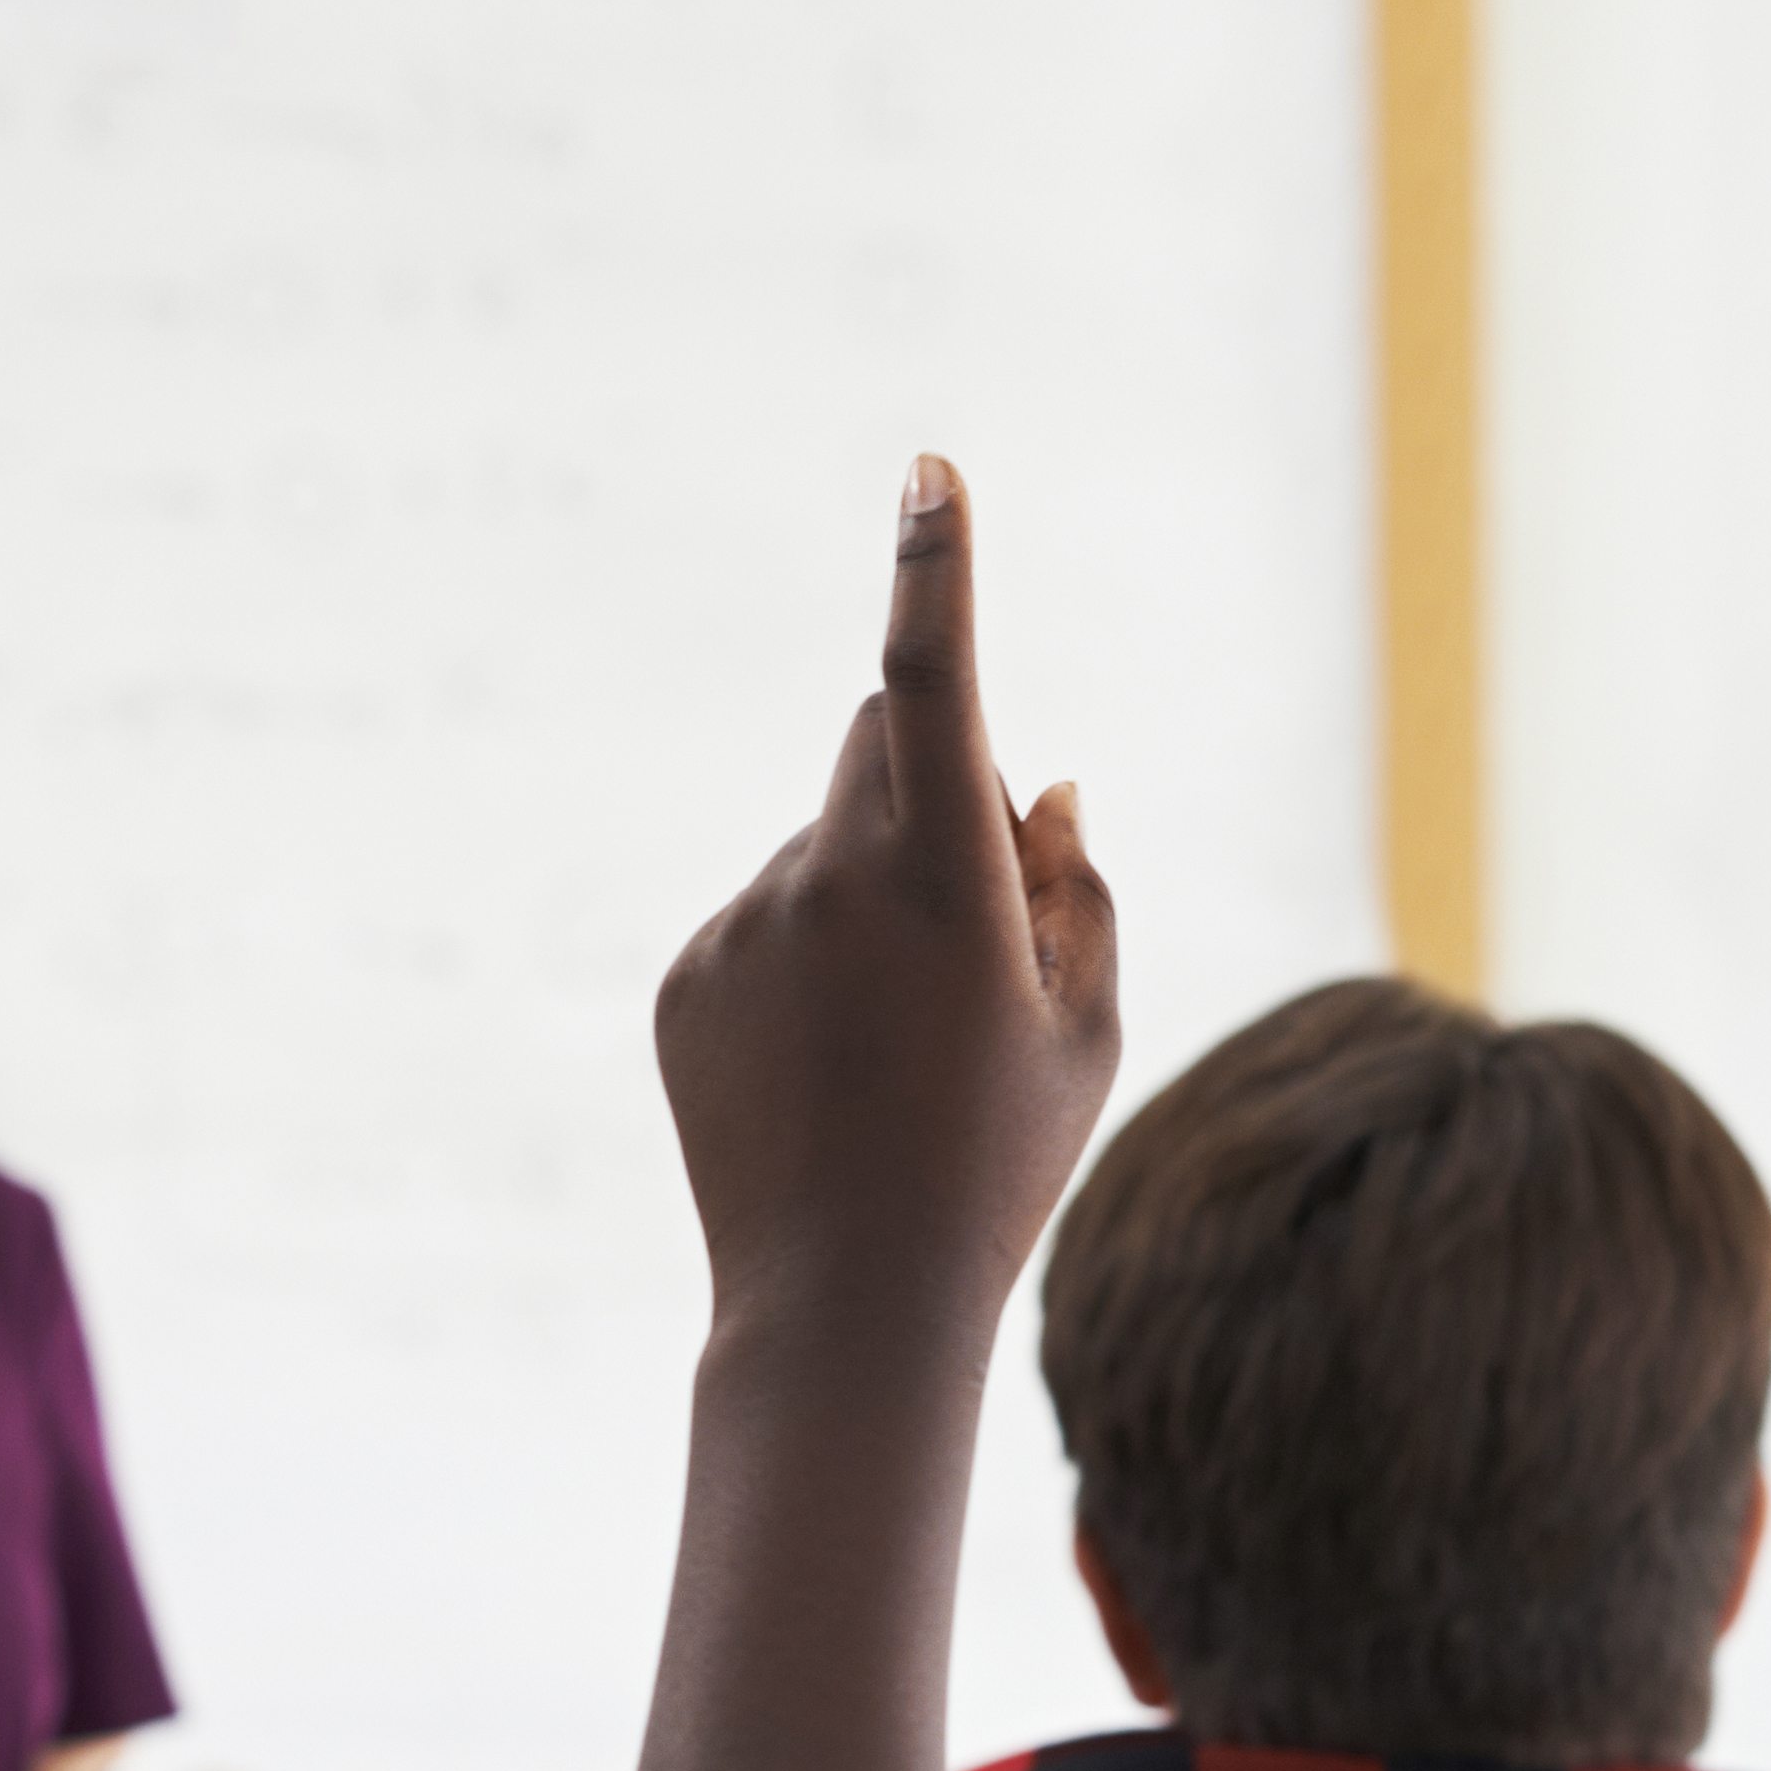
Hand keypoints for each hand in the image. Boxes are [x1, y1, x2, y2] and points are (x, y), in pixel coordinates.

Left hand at [650, 454, 1121, 1348]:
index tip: (926, 470)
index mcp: (940, 876)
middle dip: (931, 785)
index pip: (934, 680)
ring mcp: (742, 929)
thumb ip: (1077, 883)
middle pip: (878, 743)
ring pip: (821, 850)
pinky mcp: (686, 981)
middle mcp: (825, 879)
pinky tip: (824, 1076)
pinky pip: (759, 924)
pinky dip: (799, 967)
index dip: (935, 567)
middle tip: (975, 923)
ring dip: (865, 901)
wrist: (845, 1301)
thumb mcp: (1084, 1023)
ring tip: (890, 1050)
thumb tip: (1046, 783)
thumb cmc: (996, 1163)